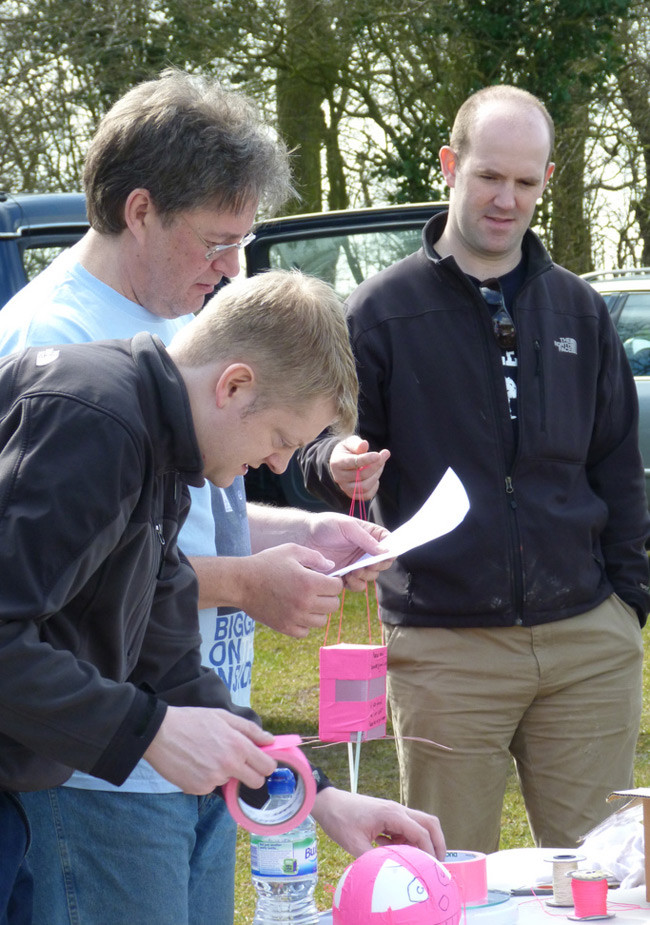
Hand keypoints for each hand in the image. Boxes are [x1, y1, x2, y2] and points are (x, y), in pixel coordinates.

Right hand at [143, 706, 275, 793]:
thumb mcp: (223, 717)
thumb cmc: (192, 720)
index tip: (261, 761)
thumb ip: (250, 730)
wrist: (159, 733)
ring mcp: (213, 780)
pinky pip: (211, 786)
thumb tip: (270, 740)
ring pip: (229, 782)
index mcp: (238, 746)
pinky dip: (206, 778)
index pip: (267, 767)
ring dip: (224, 773)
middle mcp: (229, 766)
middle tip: (239, 763)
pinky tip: (195, 764)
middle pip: (255, 782)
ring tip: (206, 755)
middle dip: (252, 774)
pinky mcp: (198, 789)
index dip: (266, 764)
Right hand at [239, 544, 343, 636]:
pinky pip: (305, 631)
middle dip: (329, 596)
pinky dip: (305, 624)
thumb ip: (315, 557)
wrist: (240, 582)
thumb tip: (331, 566)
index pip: (337, 587)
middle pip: (333, 605)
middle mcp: (305, 602)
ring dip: (318, 611)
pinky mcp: (285, 628)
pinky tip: (297, 612)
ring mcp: (295, 617)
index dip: (333, 581)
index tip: (326, 579)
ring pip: (322, 620)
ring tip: (307, 601)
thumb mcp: (291, 551)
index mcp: (309, 582)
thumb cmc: (266, 563)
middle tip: (318, 590)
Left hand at [305, 512, 393, 590]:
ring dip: (365, 576)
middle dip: (376, 567)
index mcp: (370, 535)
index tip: (383, 557)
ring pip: (371, 576)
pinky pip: (357, 585)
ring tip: (353, 571)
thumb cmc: (325, 526)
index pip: (389, 544)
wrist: (304, 538)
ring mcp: (357, 564)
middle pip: (382, 564)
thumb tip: (385, 551)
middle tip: (365, 566)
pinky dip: (355, 584)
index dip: (390, 552)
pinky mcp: (346, 575)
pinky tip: (346, 578)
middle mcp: (366, 550)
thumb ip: (366, 539)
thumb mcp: (347, 527)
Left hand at [311, 788, 445, 859]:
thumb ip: (374, 860)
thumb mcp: (354, 844)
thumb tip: (389, 876)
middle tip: (435, 864)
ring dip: (420, 842)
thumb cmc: (340, 820)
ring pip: (419, 825)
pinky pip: (405, 828)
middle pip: (429, 823)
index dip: (430, 852)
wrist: (328, 802)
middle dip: (437, 843)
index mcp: (392, 814)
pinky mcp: (387, 815)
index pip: (421, 833)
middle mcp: (397, 810)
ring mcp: (393, 811)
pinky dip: (406, 840)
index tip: (431, 869)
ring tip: (410, 860)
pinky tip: (391, 850)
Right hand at [330, 436, 389, 500]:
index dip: (366, 459)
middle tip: (385, 454)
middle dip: (376, 465)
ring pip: (365, 487)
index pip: (352, 463)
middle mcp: (339, 477)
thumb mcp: (350, 442)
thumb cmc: (348, 450)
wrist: (343, 462)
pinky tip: (375, 475)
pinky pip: (367, 495)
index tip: (378, 454)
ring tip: (381, 463)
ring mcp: (345, 488)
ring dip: (377, 474)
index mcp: (336, 463)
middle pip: (361, 475)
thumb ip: (356, 443)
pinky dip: (375, 486)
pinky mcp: (353, 495)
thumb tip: (364, 444)